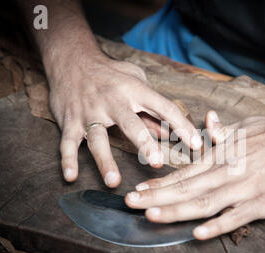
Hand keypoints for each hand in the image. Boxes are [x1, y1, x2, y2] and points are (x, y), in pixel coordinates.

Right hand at [48, 52, 201, 186]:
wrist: (71, 58)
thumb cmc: (111, 74)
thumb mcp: (137, 82)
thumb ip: (152, 109)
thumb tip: (169, 134)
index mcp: (134, 90)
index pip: (164, 107)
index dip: (182, 126)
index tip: (196, 145)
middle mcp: (113, 101)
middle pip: (130, 123)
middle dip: (143, 143)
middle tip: (155, 163)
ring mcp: (90, 111)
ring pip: (98, 138)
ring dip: (105, 160)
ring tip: (114, 181)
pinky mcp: (70, 120)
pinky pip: (68, 142)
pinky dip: (68, 159)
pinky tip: (70, 176)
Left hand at [125, 106, 264, 239]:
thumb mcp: (247, 126)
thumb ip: (224, 131)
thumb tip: (207, 122)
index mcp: (222, 155)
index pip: (184, 172)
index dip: (159, 182)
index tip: (139, 189)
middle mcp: (228, 171)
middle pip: (186, 187)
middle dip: (155, 196)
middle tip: (129, 204)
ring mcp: (245, 187)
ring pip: (204, 202)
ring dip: (175, 210)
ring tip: (151, 216)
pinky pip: (236, 216)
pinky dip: (216, 225)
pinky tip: (198, 233)